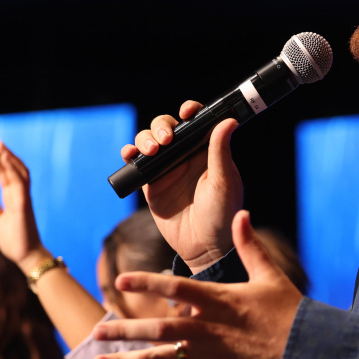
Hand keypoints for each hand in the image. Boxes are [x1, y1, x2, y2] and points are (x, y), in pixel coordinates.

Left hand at [0, 141, 49, 270]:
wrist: (27, 258)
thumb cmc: (15, 241)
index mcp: (13, 198)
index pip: (5, 174)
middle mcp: (19, 195)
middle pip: (10, 169)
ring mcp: (23, 199)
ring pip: (17, 172)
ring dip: (6, 158)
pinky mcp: (23, 206)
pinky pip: (19, 183)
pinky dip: (13, 169)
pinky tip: (4, 159)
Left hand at [90, 211, 300, 358]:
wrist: (306, 355)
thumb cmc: (290, 313)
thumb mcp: (270, 276)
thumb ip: (250, 246)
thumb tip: (241, 213)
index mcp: (218, 300)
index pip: (176, 288)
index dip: (146, 283)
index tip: (120, 280)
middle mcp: (207, 328)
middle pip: (157, 329)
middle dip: (124, 330)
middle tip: (95, 330)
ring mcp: (208, 356)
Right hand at [121, 107, 242, 273]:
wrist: (204, 247)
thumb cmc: (222, 215)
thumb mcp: (224, 181)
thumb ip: (221, 151)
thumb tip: (229, 120)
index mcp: (207, 151)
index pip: (196, 122)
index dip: (190, 111)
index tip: (187, 111)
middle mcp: (186, 156)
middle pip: (167, 126)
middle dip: (162, 126)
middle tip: (165, 139)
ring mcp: (167, 169)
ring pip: (149, 141)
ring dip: (145, 138)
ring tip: (150, 150)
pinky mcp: (151, 184)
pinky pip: (136, 163)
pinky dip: (129, 154)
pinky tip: (130, 154)